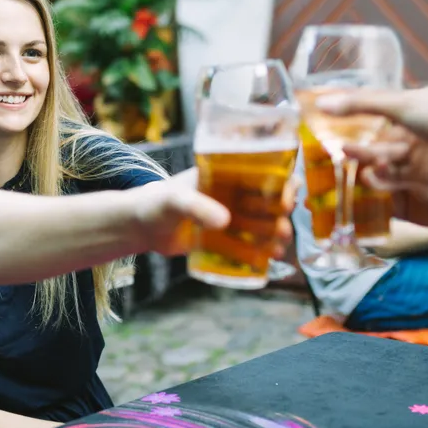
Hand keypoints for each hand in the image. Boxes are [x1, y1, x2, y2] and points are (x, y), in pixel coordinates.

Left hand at [133, 170, 294, 257]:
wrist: (139, 228)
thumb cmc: (154, 203)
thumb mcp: (174, 200)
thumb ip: (195, 207)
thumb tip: (225, 221)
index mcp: (225, 174)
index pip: (263, 170)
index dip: (282, 180)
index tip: (289, 195)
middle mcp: (232, 193)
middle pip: (269, 198)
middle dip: (282, 211)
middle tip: (281, 225)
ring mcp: (229, 216)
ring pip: (263, 221)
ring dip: (277, 231)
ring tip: (277, 246)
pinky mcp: (224, 238)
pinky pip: (251, 242)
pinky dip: (264, 249)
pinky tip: (271, 257)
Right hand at [317, 84, 427, 187]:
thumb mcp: (395, 104)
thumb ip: (358, 105)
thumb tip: (322, 105)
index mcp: (416, 105)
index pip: (380, 107)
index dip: (358, 112)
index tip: (333, 116)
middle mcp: (417, 129)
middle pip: (379, 136)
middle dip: (358, 140)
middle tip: (333, 142)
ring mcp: (419, 153)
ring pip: (384, 157)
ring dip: (365, 156)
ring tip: (342, 154)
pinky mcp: (421, 176)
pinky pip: (394, 178)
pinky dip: (380, 176)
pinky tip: (366, 174)